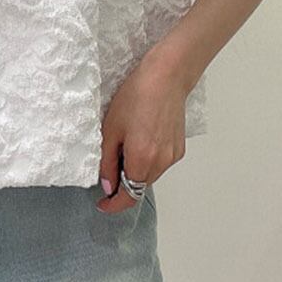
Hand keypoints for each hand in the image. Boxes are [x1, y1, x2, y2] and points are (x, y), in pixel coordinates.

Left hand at [96, 47, 189, 214]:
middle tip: (109, 164)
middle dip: (123, 183)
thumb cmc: (136, 96)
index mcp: (142, 160)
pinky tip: (141, 138)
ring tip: (125, 144)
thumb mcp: (111, 128)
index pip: (128, 196)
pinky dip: (148, 160)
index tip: (102, 204)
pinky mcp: (179, 148)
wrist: (166, 77)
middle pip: (139, 186)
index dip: (114, 204)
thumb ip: (107, 161)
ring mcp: (173, 156)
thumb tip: (107, 185)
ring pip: (150, 175)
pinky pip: (160, 163)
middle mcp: (161, 163)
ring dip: (136, 170)